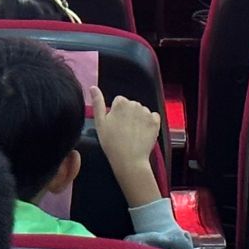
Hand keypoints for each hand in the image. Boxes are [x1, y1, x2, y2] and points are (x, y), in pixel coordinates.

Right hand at [91, 88, 163, 207]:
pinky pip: (153, 117)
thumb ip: (97, 103)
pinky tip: (143, 134)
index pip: (118, 102)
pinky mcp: (156, 121)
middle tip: (123, 132)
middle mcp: (135, 103)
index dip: (116, 114)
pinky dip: (149, 123)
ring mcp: (146, 112)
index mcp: (120, 102)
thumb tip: (93, 87)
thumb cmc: (111, 143)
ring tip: (132, 134)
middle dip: (128, 115)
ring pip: (141, 112)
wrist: (129, 160)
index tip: (115, 126)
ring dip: (138, 119)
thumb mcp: (99, 123)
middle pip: (130, 106)